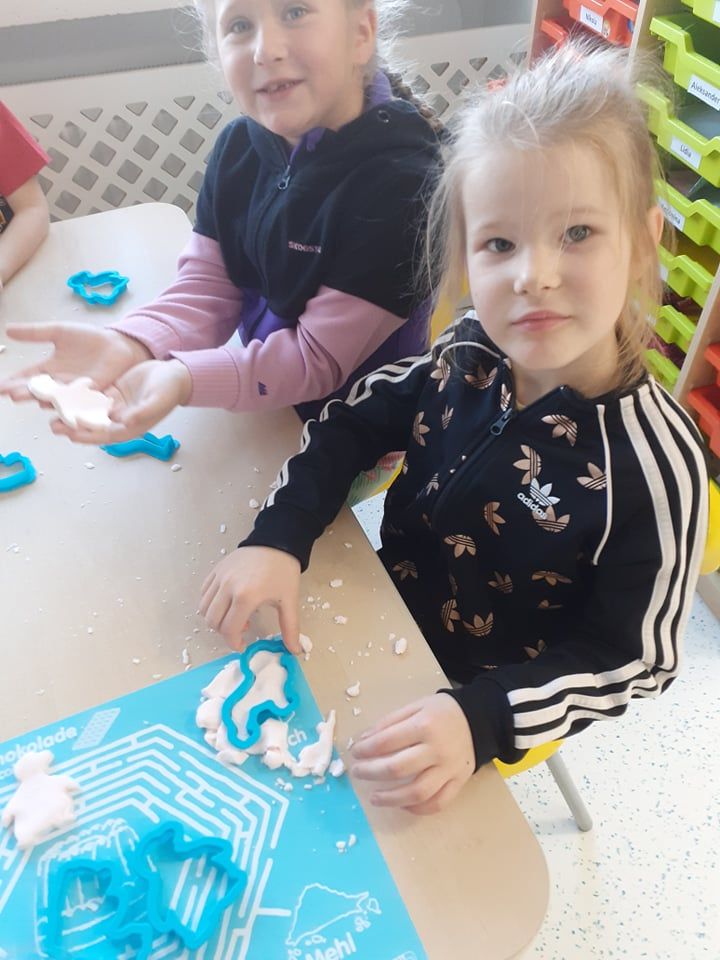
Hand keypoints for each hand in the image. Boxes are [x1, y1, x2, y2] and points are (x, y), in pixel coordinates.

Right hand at [0, 323, 150, 400]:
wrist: (118, 345)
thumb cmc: (89, 339)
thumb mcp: (59, 332)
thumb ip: (35, 333)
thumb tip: (7, 329)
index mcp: (49, 370)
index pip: (27, 377)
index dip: (13, 382)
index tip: (0, 387)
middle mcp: (60, 385)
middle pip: (40, 391)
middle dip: (26, 392)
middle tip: (12, 394)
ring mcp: (76, 393)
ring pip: (58, 400)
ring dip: (47, 402)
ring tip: (37, 401)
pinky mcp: (94, 397)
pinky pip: (81, 404)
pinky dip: (74, 408)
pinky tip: (67, 412)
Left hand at [49, 358, 191, 443]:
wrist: (173, 374)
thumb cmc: (169, 390)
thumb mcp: (157, 401)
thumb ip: (142, 412)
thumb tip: (124, 421)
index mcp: (131, 426)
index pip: (106, 434)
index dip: (88, 436)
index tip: (72, 434)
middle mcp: (120, 418)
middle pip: (93, 425)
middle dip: (73, 426)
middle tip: (54, 425)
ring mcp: (115, 405)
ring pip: (89, 410)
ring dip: (72, 411)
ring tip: (53, 410)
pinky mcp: (112, 392)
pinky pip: (93, 395)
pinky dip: (79, 395)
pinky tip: (64, 392)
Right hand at [199, 546, 301, 653]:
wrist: (277, 541)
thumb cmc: (283, 571)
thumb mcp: (289, 601)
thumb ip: (290, 628)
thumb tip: (295, 651)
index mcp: (246, 597)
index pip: (229, 630)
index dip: (234, 643)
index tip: (243, 645)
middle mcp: (228, 587)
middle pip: (213, 621)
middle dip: (225, 632)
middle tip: (241, 629)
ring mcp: (219, 577)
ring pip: (204, 608)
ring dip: (216, 618)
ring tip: (234, 614)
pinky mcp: (216, 570)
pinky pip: (204, 593)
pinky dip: (211, 603)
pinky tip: (227, 602)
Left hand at [351, 693, 474, 814]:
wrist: (479, 720)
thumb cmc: (442, 711)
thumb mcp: (416, 706)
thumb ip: (390, 722)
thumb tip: (365, 741)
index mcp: (424, 725)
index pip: (387, 742)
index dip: (366, 749)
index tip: (355, 753)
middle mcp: (437, 749)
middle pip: (398, 768)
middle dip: (372, 772)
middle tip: (358, 773)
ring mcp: (449, 769)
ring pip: (417, 792)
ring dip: (391, 799)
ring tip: (374, 798)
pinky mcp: (458, 783)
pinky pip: (437, 802)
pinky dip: (418, 808)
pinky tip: (403, 805)